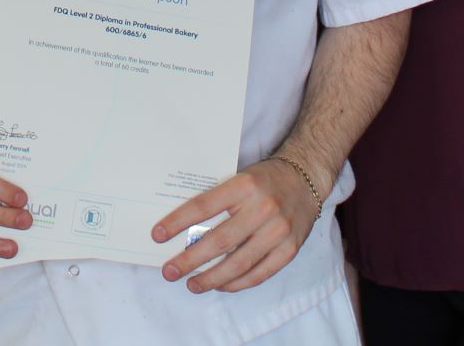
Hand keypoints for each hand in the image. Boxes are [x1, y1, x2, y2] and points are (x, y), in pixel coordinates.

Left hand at [152, 157, 320, 293]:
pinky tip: (220, 285)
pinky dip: (236, 283)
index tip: (157, 236)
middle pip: (219, 240)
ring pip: (238, 263)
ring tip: (192, 284)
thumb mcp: (239, 178)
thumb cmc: (264, 180)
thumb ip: (218, 200)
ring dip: (211, 278)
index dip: (177, 222)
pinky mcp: (289, 249)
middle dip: (190, 259)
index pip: (203, 206)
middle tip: (170, 271)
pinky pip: (259, 274)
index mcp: (243, 185)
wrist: (305, 179)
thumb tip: (185, 229)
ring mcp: (278, 231)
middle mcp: (262, 208)